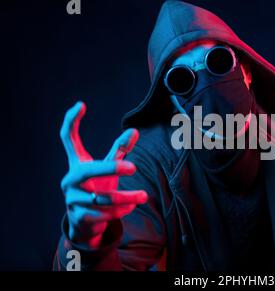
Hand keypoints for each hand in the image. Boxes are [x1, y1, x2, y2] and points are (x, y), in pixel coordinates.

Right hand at [59, 102, 147, 247]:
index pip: (67, 139)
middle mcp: (70, 180)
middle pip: (89, 171)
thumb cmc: (97, 187)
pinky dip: (121, 211)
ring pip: (103, 198)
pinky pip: (105, 213)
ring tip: (144, 196)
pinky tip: (130, 208)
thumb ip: (119, 151)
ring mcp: (72, 199)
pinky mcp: (79, 217)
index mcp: (76, 164)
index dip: (71, 121)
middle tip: (134, 168)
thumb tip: (134, 131)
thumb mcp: (107, 168)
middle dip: (112, 169)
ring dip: (126, 198)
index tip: (81, 104)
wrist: (85, 222)